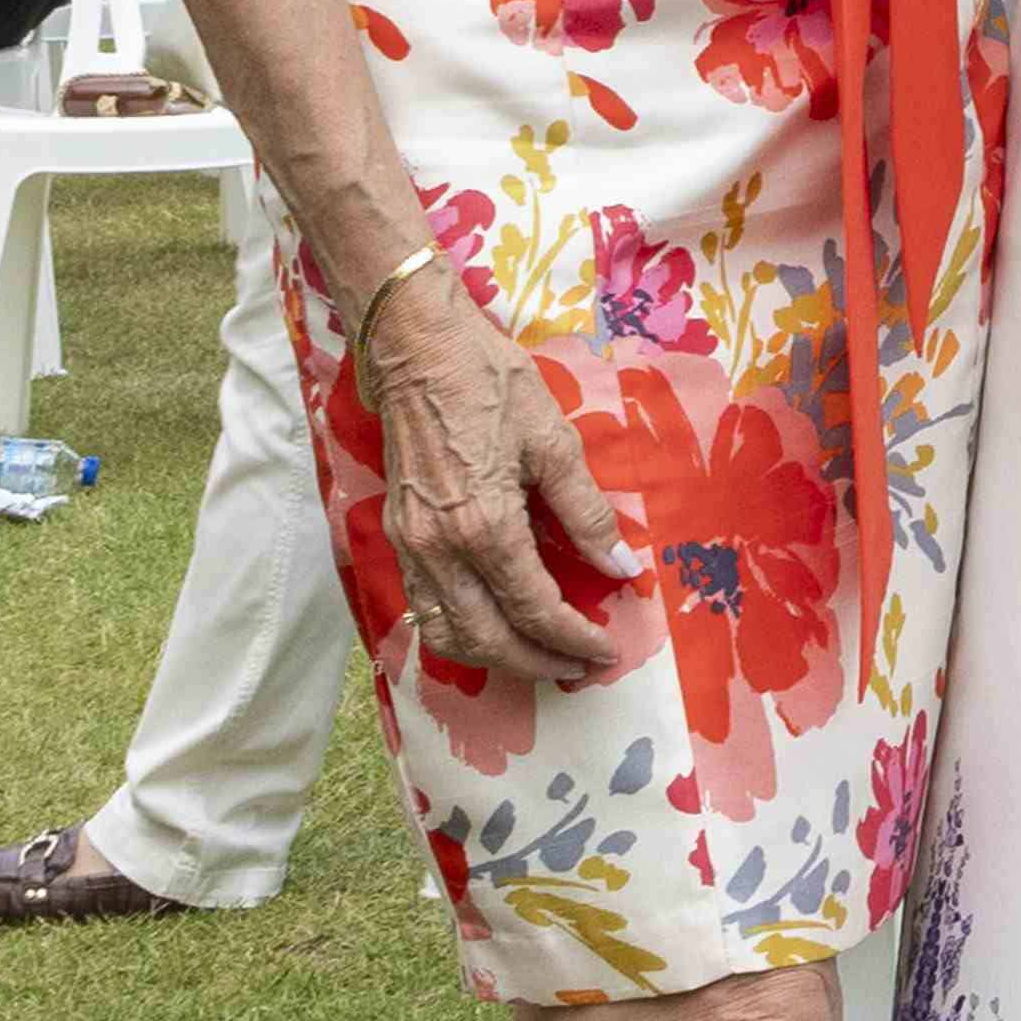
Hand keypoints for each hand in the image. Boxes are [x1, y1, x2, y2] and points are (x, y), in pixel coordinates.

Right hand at [359, 270, 637, 684]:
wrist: (417, 351)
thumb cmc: (492, 384)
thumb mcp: (555, 442)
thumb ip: (587, 512)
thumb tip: (622, 567)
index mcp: (485, 526)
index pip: (534, 609)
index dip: (574, 639)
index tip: (606, 653)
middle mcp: (440, 550)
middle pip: (487, 639)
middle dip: (536, 662)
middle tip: (579, 668)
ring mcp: (411, 547)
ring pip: (447, 634)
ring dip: (494, 658)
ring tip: (540, 657)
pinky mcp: (398, 538)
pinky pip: (424, 609)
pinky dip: (458, 633)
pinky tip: (490, 629)